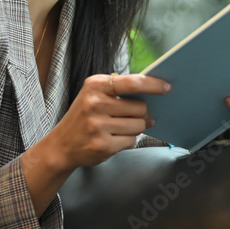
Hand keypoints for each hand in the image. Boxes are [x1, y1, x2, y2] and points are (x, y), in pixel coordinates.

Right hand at [46, 73, 170, 168]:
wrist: (61, 145)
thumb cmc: (84, 117)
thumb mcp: (94, 95)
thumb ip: (118, 90)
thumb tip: (152, 93)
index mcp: (95, 85)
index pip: (132, 83)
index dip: (153, 85)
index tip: (167, 88)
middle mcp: (95, 104)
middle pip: (140, 107)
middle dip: (142, 114)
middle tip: (132, 117)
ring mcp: (98, 126)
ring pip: (138, 125)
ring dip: (135, 128)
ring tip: (118, 128)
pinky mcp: (103, 145)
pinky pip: (131, 140)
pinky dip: (127, 140)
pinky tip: (112, 139)